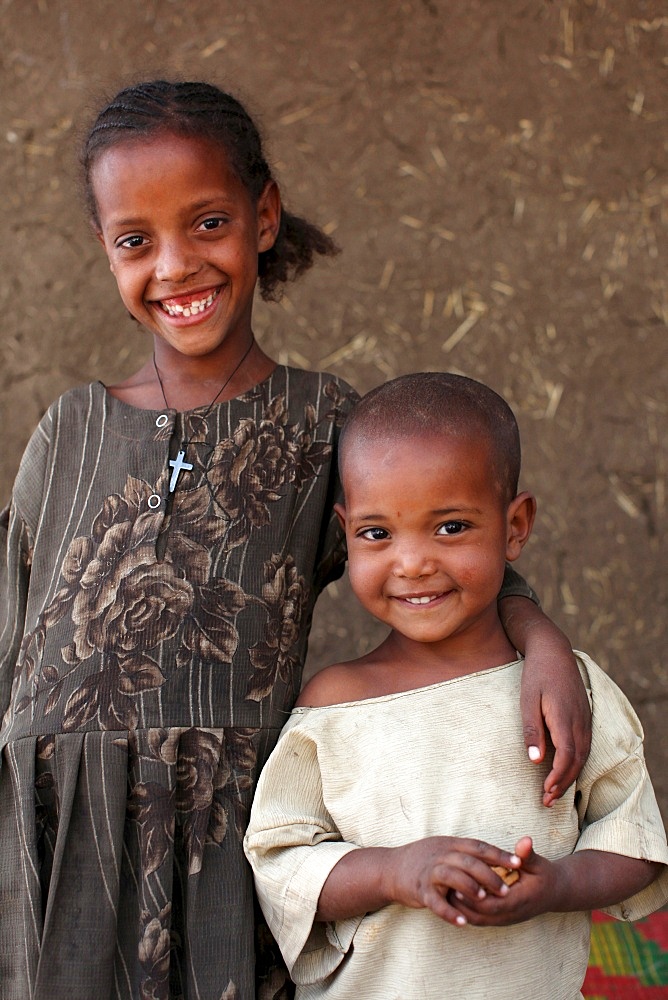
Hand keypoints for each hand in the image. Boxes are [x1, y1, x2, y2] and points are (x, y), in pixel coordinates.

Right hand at [390, 837, 520, 926]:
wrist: (391, 869)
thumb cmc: (423, 859)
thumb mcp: (444, 848)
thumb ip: (465, 853)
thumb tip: (494, 857)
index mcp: (450, 845)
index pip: (478, 847)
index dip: (499, 854)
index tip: (518, 862)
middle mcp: (441, 855)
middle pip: (468, 861)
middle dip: (489, 874)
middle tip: (506, 889)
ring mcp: (430, 872)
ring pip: (452, 876)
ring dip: (470, 888)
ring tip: (485, 899)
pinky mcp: (420, 890)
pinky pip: (436, 902)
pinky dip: (450, 912)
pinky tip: (464, 922)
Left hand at [450, 837, 560, 925]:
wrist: (554, 894)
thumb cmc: (545, 876)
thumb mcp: (538, 864)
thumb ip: (527, 855)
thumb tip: (525, 841)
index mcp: (518, 901)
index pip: (491, 905)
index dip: (473, 896)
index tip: (457, 883)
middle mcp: (509, 915)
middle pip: (480, 915)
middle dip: (461, 903)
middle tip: (444, 886)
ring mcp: (504, 919)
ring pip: (477, 920)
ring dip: (460, 908)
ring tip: (444, 890)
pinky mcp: (499, 918)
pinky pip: (478, 918)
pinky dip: (465, 910)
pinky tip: (453, 895)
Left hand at [499, 597, 591, 805]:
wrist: (553, 651)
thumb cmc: (536, 674)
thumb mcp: (527, 700)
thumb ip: (532, 730)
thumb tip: (535, 760)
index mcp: (564, 718)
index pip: (566, 758)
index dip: (557, 778)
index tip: (544, 793)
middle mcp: (579, 721)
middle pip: (577, 761)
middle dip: (563, 784)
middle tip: (547, 801)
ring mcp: (585, 719)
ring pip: (583, 755)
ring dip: (570, 776)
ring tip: (553, 791)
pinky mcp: (584, 716)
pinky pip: (584, 746)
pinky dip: (575, 763)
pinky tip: (564, 770)